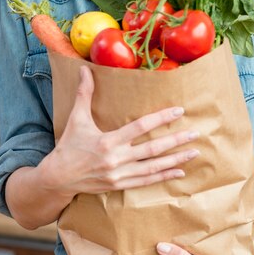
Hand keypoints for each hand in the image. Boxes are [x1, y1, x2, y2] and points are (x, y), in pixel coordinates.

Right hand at [40, 66, 199, 197]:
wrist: (58, 178)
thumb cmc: (69, 145)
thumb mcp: (76, 118)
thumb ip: (84, 93)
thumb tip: (85, 69)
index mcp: (107, 141)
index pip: (140, 127)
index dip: (160, 119)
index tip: (178, 111)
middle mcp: (116, 159)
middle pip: (152, 149)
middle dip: (176, 141)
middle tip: (195, 133)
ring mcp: (119, 175)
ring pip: (153, 167)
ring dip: (175, 160)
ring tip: (194, 152)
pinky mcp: (120, 185)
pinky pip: (146, 181)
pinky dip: (164, 176)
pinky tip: (179, 171)